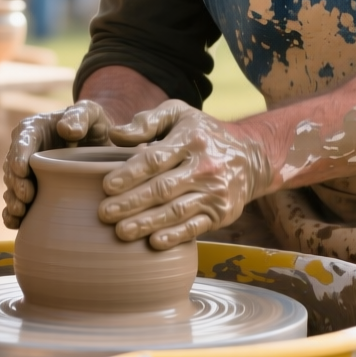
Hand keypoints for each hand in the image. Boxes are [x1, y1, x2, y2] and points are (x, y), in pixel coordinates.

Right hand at [2, 100, 112, 228]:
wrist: (97, 145)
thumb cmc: (91, 125)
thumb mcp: (91, 113)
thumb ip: (80, 116)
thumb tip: (67, 130)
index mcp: (32, 129)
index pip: (22, 142)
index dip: (19, 156)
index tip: (22, 170)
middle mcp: (23, 152)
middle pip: (13, 169)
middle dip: (16, 184)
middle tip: (27, 196)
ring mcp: (25, 174)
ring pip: (12, 189)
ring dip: (13, 201)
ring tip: (21, 212)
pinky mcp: (30, 191)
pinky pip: (16, 204)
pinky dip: (13, 215)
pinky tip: (16, 224)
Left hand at [99, 100, 272, 249]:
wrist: (250, 157)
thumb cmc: (202, 134)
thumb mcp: (179, 114)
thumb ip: (147, 121)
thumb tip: (115, 134)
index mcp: (191, 139)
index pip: (155, 159)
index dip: (130, 174)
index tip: (106, 186)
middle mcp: (205, 166)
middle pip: (162, 188)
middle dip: (131, 203)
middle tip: (105, 213)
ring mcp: (215, 192)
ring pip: (176, 211)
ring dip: (147, 223)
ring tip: (121, 231)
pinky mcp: (221, 213)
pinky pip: (195, 227)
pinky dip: (175, 236)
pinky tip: (154, 242)